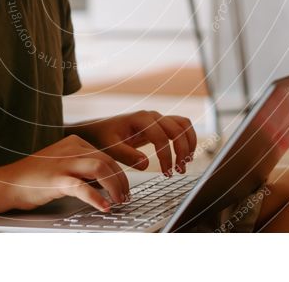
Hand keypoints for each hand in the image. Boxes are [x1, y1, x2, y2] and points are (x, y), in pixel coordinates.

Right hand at [0, 135, 128, 212]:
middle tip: (125, 197)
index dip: (120, 173)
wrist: (9, 182)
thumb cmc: (36, 176)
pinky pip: (83, 187)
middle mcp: (71, 148)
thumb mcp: (63, 164)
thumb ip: (83, 168)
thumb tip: (108, 182)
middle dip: (121, 181)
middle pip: (107, 160)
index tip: (125, 188)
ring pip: (101, 168)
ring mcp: (64, 163)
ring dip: (115, 186)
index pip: (107, 154)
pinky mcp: (56, 180)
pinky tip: (104, 207)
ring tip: (118, 201)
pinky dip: (97, 198)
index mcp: (75, 142)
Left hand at [70, 111, 197, 175]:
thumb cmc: (103, 138)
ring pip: (183, 125)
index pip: (160, 137)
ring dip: (188, 143)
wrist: (99, 130)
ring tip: (185, 163)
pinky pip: (181, 126)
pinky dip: (187, 139)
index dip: (166, 156)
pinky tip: (186, 155)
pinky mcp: (160, 124)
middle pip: (177, 129)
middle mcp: (152, 116)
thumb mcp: (110, 148)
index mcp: (140, 119)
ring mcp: (158, 118)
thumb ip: (126, 155)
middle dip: (182, 150)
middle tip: (179, 170)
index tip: (166, 173)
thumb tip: (145, 164)